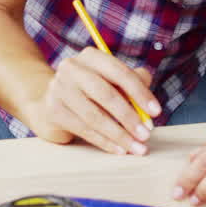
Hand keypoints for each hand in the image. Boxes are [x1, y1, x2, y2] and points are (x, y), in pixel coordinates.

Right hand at [28, 48, 159, 154]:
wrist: (49, 101)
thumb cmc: (90, 92)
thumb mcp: (111, 82)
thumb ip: (132, 85)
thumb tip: (149, 105)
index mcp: (91, 56)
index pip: (120, 72)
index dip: (140, 93)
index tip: (156, 112)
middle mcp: (72, 68)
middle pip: (106, 94)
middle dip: (129, 117)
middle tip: (146, 134)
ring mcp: (59, 88)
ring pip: (94, 115)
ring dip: (119, 134)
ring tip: (135, 147)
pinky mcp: (53, 110)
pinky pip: (84, 129)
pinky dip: (104, 141)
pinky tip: (118, 150)